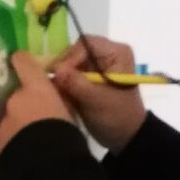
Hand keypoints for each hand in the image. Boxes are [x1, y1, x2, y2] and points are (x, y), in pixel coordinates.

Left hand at [0, 51, 73, 156]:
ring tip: (32, 141)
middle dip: (26, 105)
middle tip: (39, 120)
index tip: (20, 60)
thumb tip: (56, 96)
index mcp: (37, 89)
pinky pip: (5, 136)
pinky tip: (23, 154)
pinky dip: (12, 141)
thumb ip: (60, 101)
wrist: (49, 167)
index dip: (22, 60)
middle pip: (18, 96)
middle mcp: (15, 100)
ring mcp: (3, 121)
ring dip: (18, 124)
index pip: (23, 62)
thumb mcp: (70, 113)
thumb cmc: (67, 136)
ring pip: (10, 117)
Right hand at [50, 36, 147, 153]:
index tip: (60, 75)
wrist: (125, 136)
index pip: (86, 44)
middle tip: (54, 84)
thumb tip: (55, 70)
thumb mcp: (97, 100)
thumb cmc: (118, 116)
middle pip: (74, 52)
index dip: (71, 57)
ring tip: (56, 91)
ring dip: (62, 78)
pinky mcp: (87, 77)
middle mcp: (106, 54)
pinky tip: (60, 95)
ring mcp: (95, 66)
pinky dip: (63, 84)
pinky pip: (69, 75)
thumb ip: (77, 83)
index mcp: (116, 53)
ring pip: (69, 64)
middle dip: (64, 68)